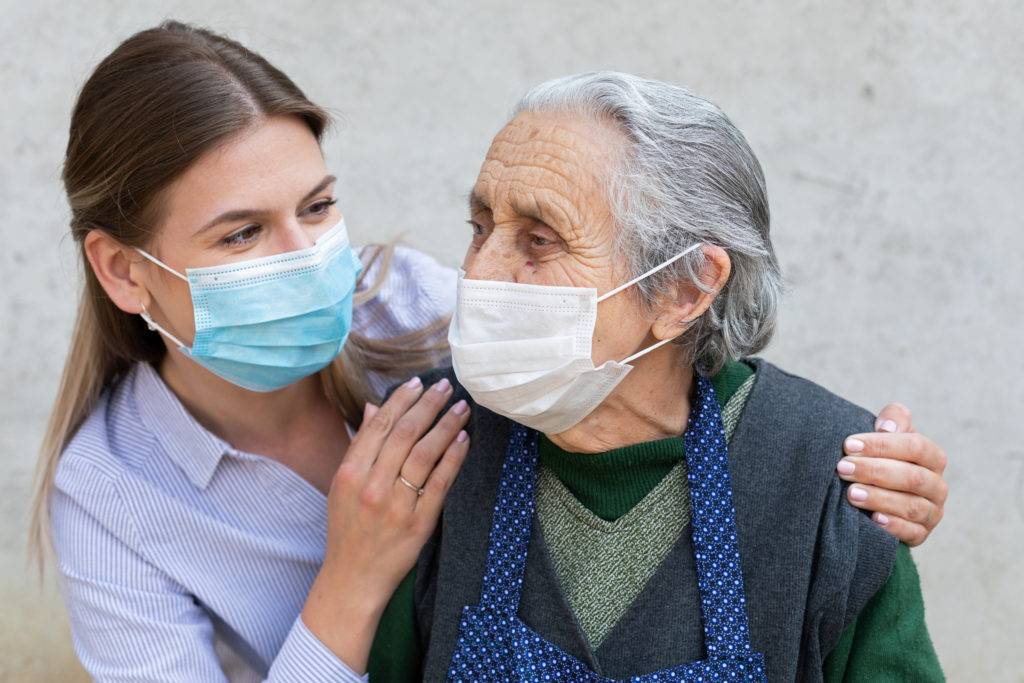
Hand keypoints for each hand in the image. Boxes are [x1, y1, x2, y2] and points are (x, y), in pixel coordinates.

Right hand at [302, 375, 469, 671]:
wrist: (353, 577)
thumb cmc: (347, 528)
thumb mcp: (343, 485)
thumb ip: (360, 446)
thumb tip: (373, 407)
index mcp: (350, 473)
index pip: (379, 426)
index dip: (401, 400)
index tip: (418, 382)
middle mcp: (372, 486)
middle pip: (404, 434)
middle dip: (427, 405)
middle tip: (446, 387)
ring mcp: (396, 505)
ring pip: (424, 454)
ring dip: (445, 426)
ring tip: (461, 407)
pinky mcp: (418, 523)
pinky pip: (440, 483)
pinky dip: (453, 458)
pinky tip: (464, 439)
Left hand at [836, 403, 947, 546]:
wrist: (876, 492)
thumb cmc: (881, 457)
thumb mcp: (887, 435)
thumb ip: (893, 420)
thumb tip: (887, 425)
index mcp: (932, 457)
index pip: (915, 447)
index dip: (882, 445)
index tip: (848, 445)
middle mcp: (937, 485)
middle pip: (913, 477)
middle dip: (874, 471)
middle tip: (843, 468)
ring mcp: (932, 512)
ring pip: (912, 506)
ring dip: (879, 498)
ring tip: (851, 493)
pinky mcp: (921, 534)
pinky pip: (912, 533)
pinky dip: (894, 526)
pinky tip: (873, 519)